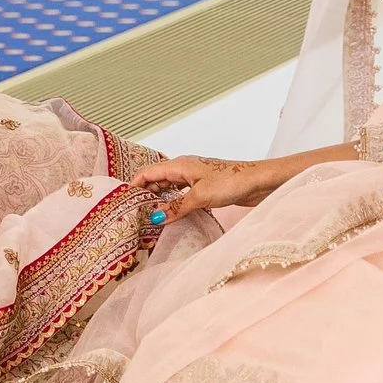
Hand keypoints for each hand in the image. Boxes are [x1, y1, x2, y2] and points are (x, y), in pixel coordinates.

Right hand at [131, 154, 290, 220]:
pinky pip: (181, 194)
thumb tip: (156, 218)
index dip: (134, 185)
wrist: (259, 182)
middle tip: (135, 213)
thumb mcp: (200, 197)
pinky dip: (174, 203)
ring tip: (150, 216)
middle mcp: (184, 169)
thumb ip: (177, 207)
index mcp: (179, 165)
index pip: (147, 172)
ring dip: (160, 200)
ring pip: (169, 187)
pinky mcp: (204, 187)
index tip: (123, 201)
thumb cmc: (231, 182)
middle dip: (145, 194)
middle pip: (156, 179)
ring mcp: (195, 178)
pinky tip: (173, 215)